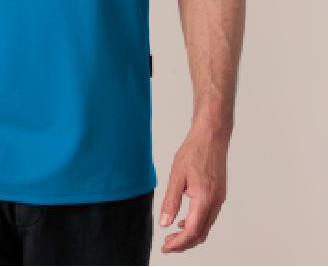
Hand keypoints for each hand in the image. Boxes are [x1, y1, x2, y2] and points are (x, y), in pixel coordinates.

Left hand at [158, 122, 228, 252]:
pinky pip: (208, 217)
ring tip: (173, 235)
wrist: (211, 136)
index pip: (192, 231)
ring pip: (206, 227)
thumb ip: (171, 201)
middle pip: (201, 234)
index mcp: (204, 199)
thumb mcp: (176, 175)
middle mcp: (215, 202)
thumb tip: (165, 223)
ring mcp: (219, 199)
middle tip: (167, 244)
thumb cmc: (195, 151)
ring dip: (190, 235)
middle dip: (184, 243)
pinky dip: (197, 224)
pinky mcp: (218, 195)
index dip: (178, 244)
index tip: (166, 247)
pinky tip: (184, 221)